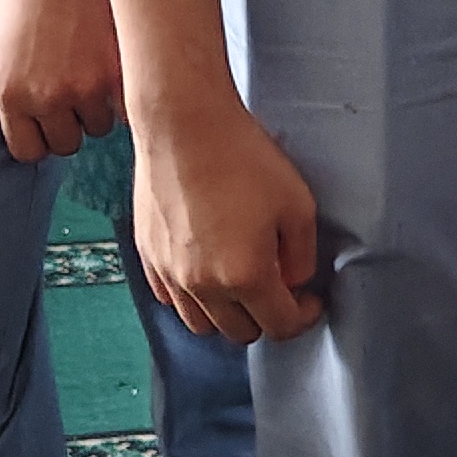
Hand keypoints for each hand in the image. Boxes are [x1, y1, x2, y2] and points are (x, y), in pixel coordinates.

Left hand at [0, 0, 123, 160]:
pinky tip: (116, 70)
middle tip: (75, 96)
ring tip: (96, 74)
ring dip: (100, 108)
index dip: (40, 138)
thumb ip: (5, 80)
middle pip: (67, 144)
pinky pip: (127, 107)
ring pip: (100, 126)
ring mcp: (87, 88)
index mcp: (10, 92)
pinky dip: (124, 95)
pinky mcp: (121, 73)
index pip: (28, 151)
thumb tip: (19, 110)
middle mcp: (47, 97)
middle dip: (70, 123)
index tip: (48, 124)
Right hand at [132, 93, 322, 341]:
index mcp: (246, 276)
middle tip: (279, 288)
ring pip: (201, 325)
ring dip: (227, 314)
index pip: (280, 326)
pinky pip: (170, 298)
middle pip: (240, 333)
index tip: (309, 300)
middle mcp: (203, 285)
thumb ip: (302, 256)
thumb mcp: (298, 205)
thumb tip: (294, 280)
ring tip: (240, 282)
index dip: (302, 317)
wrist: (183, 123)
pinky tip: (206, 268)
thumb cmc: (243, 157)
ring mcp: (169, 272)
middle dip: (266, 317)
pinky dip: (192, 297)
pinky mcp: (148, 254)